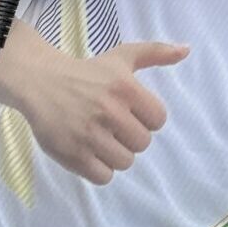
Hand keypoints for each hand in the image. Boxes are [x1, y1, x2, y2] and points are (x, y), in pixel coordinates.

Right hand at [16, 41, 187, 184]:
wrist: (40, 82)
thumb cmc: (87, 72)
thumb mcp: (122, 56)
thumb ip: (156, 52)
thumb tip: (187, 49)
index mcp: (125, 87)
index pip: (158, 119)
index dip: (145, 117)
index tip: (129, 111)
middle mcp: (110, 111)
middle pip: (142, 143)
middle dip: (129, 136)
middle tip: (112, 125)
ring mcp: (90, 135)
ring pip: (125, 162)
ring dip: (115, 153)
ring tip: (100, 137)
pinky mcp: (73, 154)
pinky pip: (104, 177)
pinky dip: (99, 168)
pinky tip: (89, 151)